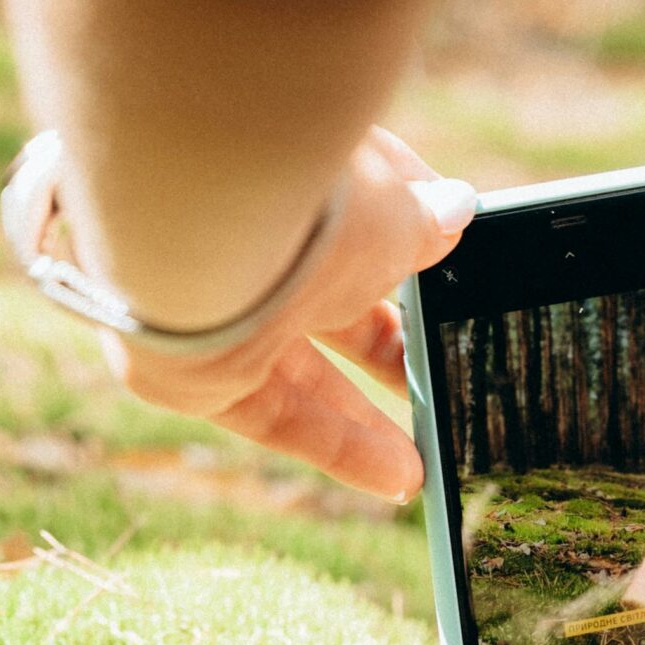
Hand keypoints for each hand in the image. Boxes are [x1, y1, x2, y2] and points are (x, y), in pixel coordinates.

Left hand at [102, 127, 475, 501]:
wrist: (193, 219)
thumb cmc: (299, 192)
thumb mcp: (386, 210)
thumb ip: (418, 222)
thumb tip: (455, 210)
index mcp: (281, 170)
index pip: (350, 207)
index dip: (403, 232)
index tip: (444, 252)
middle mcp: (238, 234)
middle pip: (322, 297)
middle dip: (385, 336)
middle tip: (435, 363)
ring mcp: (210, 305)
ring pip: (298, 369)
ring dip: (366, 411)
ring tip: (427, 448)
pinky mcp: (189, 374)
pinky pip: (274, 418)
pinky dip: (338, 443)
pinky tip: (399, 474)